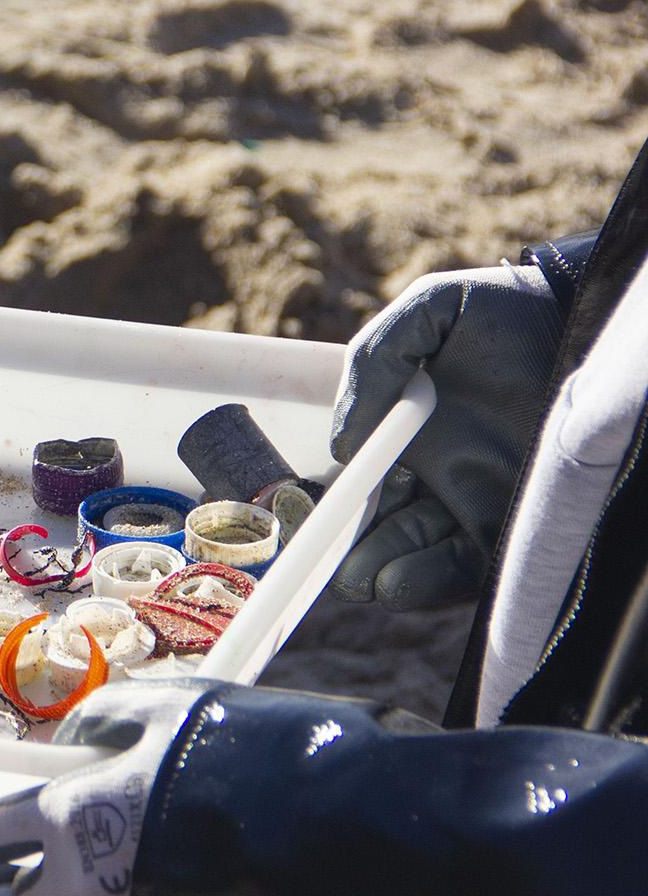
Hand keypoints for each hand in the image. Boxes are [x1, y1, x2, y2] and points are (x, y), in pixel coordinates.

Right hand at [330, 265, 561, 608]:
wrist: (583, 319)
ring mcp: (477, 498)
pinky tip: (397, 582)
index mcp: (408, 433)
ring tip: (365, 580)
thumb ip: (373, 361)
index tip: (311, 523)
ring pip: (417, 555)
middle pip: (382, 530)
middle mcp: (439, 473)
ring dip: (382, 575)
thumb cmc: (504, 312)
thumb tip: (343, 445)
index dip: (333, 508)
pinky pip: (467, 567)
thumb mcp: (428, 313)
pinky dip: (428, 581)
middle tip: (332, 567)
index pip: (361, 484)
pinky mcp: (514, 520)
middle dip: (351, 556)